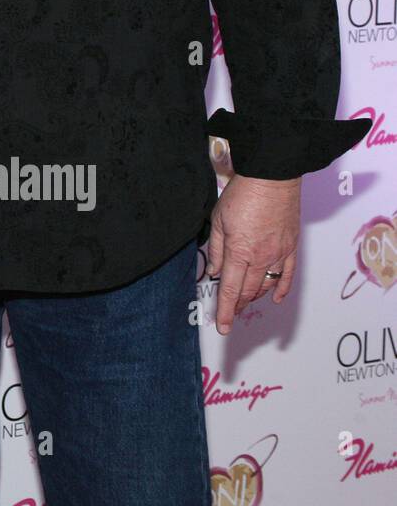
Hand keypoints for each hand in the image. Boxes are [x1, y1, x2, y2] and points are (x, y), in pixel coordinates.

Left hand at [207, 173, 300, 334]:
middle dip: (237, 306)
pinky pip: (287, 275)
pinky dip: (281, 289)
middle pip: (248, 291)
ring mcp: (279, 255)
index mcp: (239, 252)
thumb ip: (216, 248)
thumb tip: (215, 271)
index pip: (230, 289)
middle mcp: (260, 258)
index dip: (225, 310)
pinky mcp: (291, 248)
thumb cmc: (242, 195)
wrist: (273, 179)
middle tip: (230, 314)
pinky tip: (274, 299)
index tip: (222, 326)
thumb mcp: (218, 219)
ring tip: (244, 305)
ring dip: (254, 297)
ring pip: (266, 286)